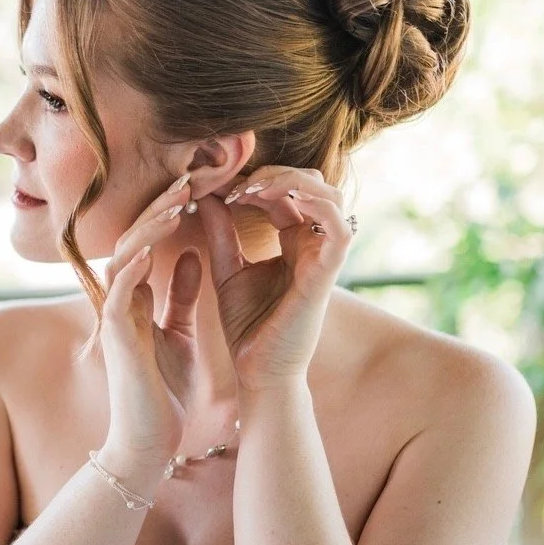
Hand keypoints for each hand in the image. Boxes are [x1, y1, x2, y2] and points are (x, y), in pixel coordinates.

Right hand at [99, 176, 203, 460]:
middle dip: (160, 207)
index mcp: (138, 301)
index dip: (169, 214)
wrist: (148, 442)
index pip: (149, 244)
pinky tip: (155, 242)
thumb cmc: (164, 395)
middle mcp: (122, 303)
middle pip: (133, 239)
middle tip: (189, 178)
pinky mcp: (117, 336)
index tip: (198, 190)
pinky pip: (120, 289)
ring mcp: (115, 318)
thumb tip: (198, 256)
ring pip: (125, 256)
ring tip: (178, 200)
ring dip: (150, 227)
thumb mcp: (183, 335)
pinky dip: (136, 264)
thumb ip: (185, 297)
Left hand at [200, 166, 355, 391]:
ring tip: (248, 188)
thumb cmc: (247, 328)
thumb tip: (205, 195)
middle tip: (232, 182)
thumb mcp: (227, 270)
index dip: (255, 179)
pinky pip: (338, 224)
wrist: (257, 371)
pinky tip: (268, 197)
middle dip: (272, 172)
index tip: (217, 183)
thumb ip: (221, 232)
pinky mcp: (328, 272)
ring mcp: (324, 257)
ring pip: (328, 194)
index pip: (285, 191)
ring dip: (289, 180)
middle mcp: (314, 245)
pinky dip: (310, 200)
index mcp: (294, 242)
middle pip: (310, 183)